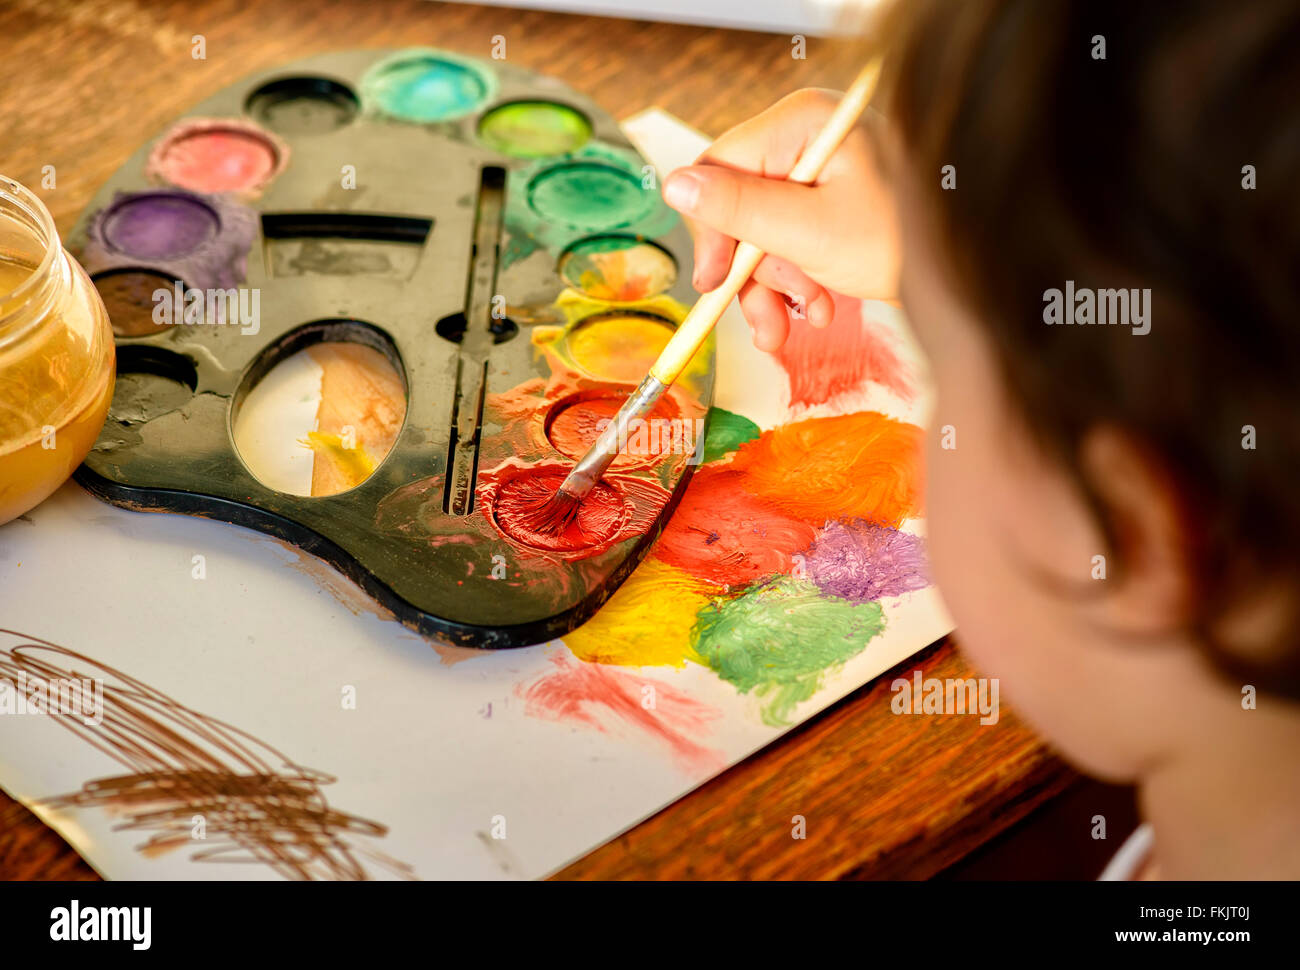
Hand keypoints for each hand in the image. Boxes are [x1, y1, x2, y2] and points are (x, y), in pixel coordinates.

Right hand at [662, 88, 899, 350]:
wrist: (974, 273)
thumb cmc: (903, 240)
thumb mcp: (810, 231)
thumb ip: (740, 210)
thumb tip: (674, 186)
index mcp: (802, 123)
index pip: (720, 169)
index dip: (713, 232)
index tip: (716, 284)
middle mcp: (809, 139)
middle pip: (740, 207)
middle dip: (750, 273)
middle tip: (762, 323)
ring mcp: (823, 171)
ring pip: (764, 233)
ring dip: (775, 287)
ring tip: (798, 324)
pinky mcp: (834, 203)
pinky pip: (793, 241)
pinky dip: (800, 281)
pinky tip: (820, 307)